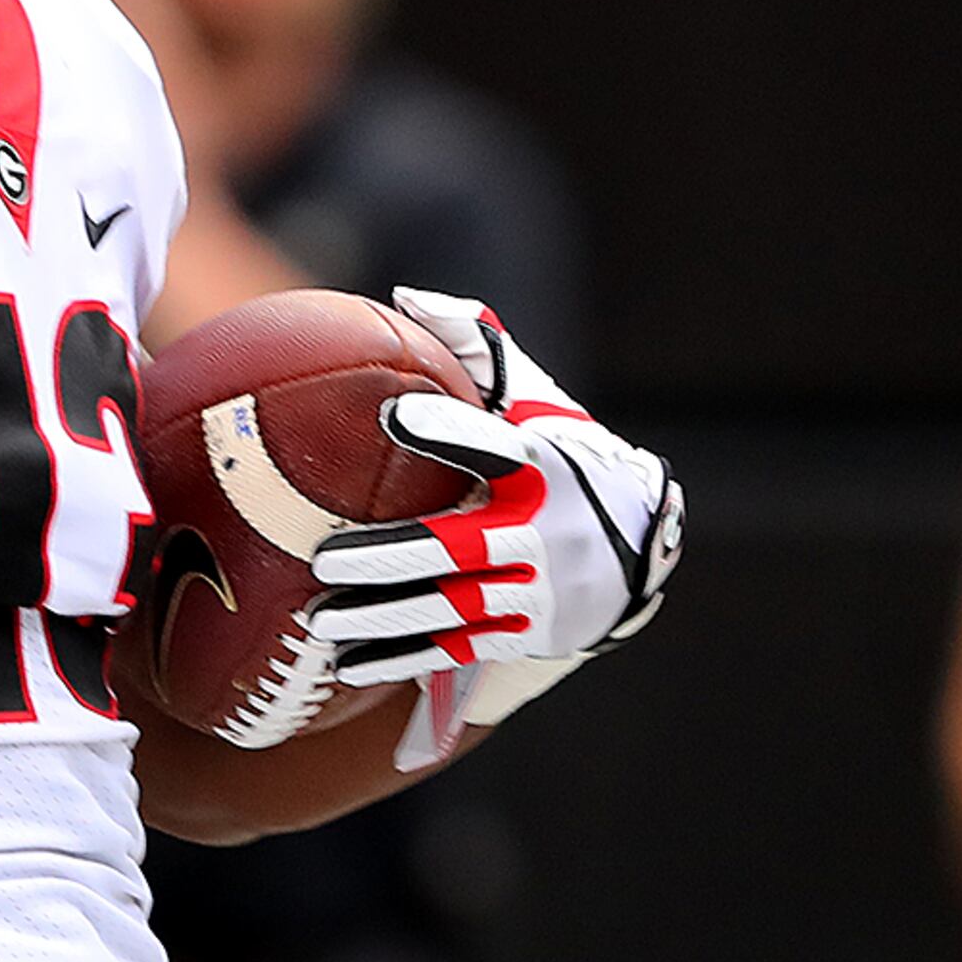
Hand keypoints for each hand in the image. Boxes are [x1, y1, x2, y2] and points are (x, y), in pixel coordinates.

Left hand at [304, 287, 682, 765]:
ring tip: (320, 621)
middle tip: (325, 562)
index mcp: (543, 466)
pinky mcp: (531, 632)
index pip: (494, 447)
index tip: (394, 416)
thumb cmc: (563, 457)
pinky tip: (348, 664)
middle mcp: (545, 532)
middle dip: (391, 559)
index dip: (447, 433)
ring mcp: (540, 589)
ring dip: (384, 619)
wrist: (641, 543)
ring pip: (452, 609)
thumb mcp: (536, 399)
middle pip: (458, 550)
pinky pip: (458, 649)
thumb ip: (477, 347)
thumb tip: (405, 297)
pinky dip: (402, 657)